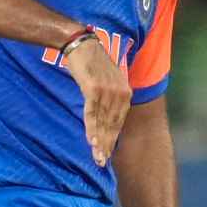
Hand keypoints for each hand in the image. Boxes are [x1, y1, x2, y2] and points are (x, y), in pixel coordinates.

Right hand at [62, 37, 131, 165]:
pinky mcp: (94, 89)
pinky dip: (91, 128)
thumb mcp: (106, 81)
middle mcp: (120, 93)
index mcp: (125, 92)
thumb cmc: (91, 62)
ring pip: (102, 122)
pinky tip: (91, 141)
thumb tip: (104, 117)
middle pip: (112, 125)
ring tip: (96, 157)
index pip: (118, 122)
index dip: (112, 140)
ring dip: (99, 141)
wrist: (81, 44)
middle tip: (101, 163)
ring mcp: (108, 91)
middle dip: (106, 146)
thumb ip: (109, 98)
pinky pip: (92, 113)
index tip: (107, 155)